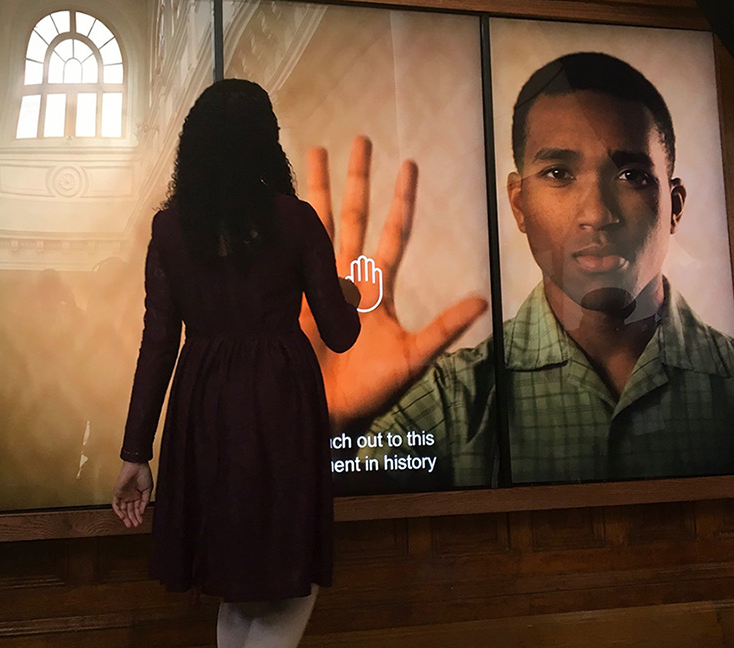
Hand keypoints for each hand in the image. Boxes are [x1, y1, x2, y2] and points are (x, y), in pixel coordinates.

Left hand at [112, 461, 152, 527]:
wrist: (137, 465)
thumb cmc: (144, 474)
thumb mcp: (148, 489)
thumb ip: (145, 501)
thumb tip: (142, 511)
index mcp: (138, 495)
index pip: (137, 508)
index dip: (138, 515)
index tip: (140, 521)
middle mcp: (130, 496)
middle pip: (130, 510)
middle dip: (132, 518)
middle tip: (135, 525)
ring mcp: (123, 495)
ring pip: (123, 509)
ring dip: (126, 517)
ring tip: (129, 524)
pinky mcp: (117, 492)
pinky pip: (116, 504)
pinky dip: (118, 511)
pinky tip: (122, 517)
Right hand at [301, 136, 487, 424]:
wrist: (322, 408)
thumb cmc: (368, 388)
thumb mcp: (412, 358)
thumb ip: (443, 329)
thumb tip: (482, 300)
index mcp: (374, 289)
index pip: (392, 234)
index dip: (400, 201)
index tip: (408, 165)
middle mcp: (344, 277)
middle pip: (351, 217)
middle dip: (356, 179)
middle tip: (359, 140)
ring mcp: (313, 281)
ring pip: (316, 224)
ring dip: (315, 189)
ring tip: (313, 151)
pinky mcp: (287, 293)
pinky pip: (285, 251)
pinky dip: (280, 223)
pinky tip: (275, 196)